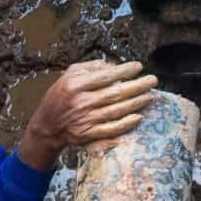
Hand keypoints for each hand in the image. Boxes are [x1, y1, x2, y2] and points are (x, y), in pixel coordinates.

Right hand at [17, 60, 157, 170]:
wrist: (47, 125)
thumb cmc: (61, 96)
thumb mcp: (69, 75)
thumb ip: (91, 67)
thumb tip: (114, 65)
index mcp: (75, 85)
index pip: (105, 76)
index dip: (124, 71)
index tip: (138, 67)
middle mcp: (81, 102)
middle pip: (115, 93)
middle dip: (137, 86)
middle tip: (153, 80)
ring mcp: (85, 120)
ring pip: (116, 111)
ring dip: (136, 103)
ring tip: (150, 95)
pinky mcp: (88, 134)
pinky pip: (111, 129)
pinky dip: (125, 124)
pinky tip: (138, 116)